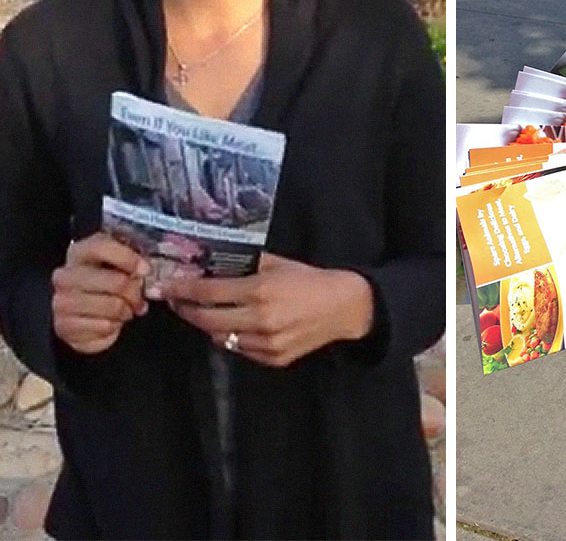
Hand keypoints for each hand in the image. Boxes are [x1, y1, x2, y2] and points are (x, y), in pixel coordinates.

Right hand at [51, 233, 148, 354]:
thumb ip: (131, 262)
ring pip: (113, 306)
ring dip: (126, 311)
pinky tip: (111, 322)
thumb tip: (144, 270)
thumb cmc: (107, 285)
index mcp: (79, 253)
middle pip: (116, 281)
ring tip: (125, 310)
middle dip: (135, 293)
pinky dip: (115, 326)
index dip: (128, 258)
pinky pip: (104, 326)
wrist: (86, 317)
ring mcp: (61, 302)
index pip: (101, 247)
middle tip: (139, 299)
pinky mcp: (64, 326)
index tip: (145, 270)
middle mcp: (65, 276)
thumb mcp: (120, 266)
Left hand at [162, 253, 373, 367]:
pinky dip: (232, 336)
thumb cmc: (310, 279)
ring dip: (208, 324)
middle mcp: (260, 319)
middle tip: (178, 301)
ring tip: (206, 311)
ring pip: (220, 338)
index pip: (209, 292)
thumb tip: (210, 262)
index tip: (166, 287)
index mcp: (261, 290)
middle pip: (206, 320)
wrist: (343, 307)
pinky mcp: (272, 359)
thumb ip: (245, 265)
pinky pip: (239, 349)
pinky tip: (236, 324)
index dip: (183, 290)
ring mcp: (266, 343)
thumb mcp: (278, 263)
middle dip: (187, 310)